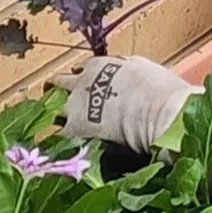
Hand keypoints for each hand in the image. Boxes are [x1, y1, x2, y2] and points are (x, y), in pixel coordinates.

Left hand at [51, 56, 195, 153]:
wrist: (158, 111)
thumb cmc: (160, 89)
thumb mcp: (143, 68)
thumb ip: (128, 71)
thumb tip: (130, 77)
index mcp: (99, 65)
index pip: (80, 69)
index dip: (82, 80)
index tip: (84, 88)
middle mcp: (80, 82)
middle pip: (57, 84)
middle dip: (57, 93)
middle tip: (59, 105)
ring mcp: (74, 105)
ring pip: (51, 108)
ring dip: (53, 116)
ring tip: (57, 128)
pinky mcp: (74, 129)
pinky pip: (57, 135)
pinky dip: (59, 140)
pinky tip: (62, 147)